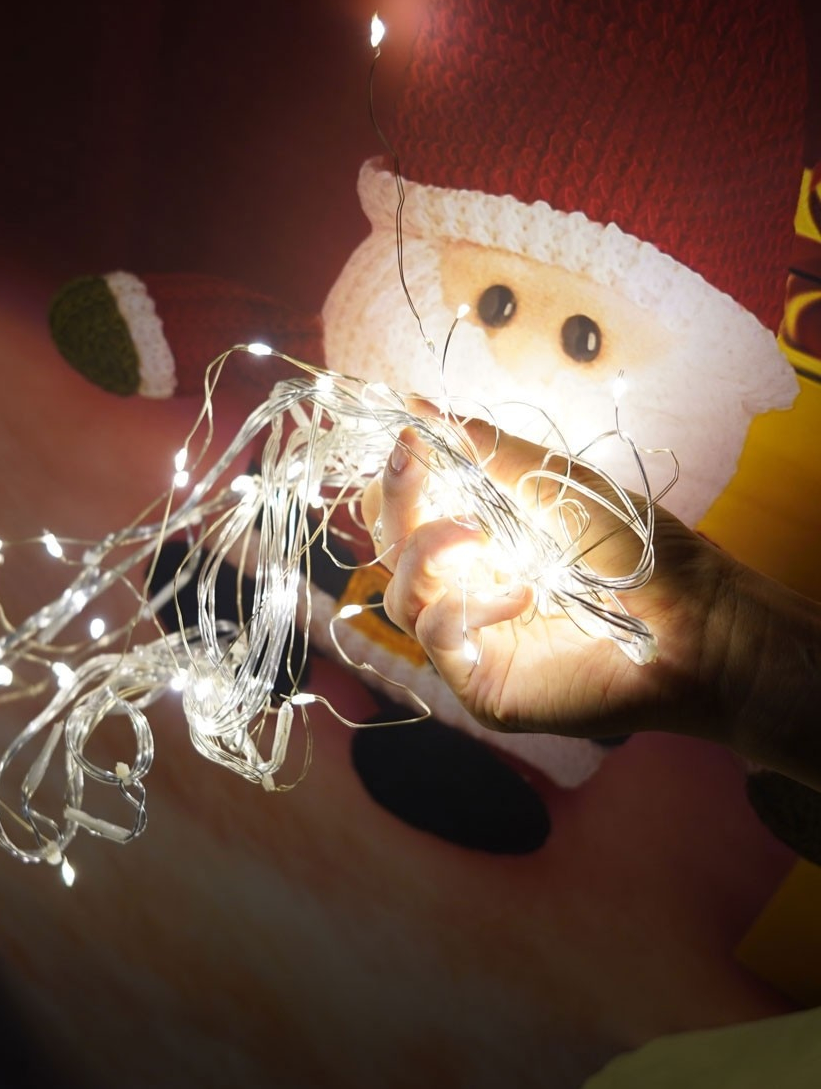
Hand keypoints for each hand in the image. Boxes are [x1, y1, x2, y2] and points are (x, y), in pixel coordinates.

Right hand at [360, 416, 743, 744]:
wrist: (698, 624)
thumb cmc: (640, 553)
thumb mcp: (554, 483)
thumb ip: (485, 451)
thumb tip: (416, 403)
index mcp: (479, 543)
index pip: (404, 514)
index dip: (396, 479)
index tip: (408, 438)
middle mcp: (465, 590)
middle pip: (390, 551)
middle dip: (395, 504)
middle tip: (412, 464)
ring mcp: (471, 641)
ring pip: (400, 597)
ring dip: (426, 554)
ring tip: (479, 535)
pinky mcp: (481, 685)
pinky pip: (437, 638)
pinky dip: (468, 609)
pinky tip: (521, 595)